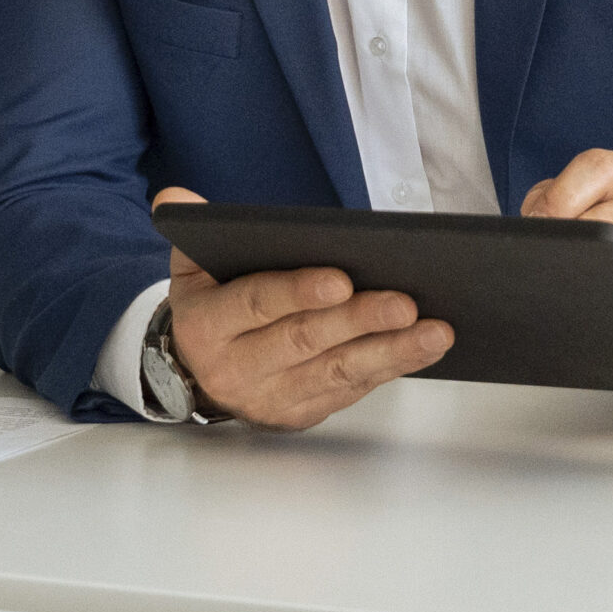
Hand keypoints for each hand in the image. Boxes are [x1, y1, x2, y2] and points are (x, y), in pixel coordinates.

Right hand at [154, 185, 454, 430]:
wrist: (194, 374)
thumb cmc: (212, 306)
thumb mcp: (192, 267)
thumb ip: (194, 231)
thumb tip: (177, 197)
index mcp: (207, 327)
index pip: (256, 305)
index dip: (298, 292)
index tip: (342, 279)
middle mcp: (236, 370)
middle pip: (304, 342)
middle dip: (359, 321)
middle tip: (406, 303)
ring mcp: (271, 398)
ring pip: (337, 373)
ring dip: (390, 352)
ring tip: (435, 331)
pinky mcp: (301, 414)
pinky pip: (350, 391)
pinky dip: (390, 369)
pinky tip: (424, 348)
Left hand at [521, 150, 612, 367]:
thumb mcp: (604, 219)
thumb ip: (560, 211)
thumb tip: (529, 228)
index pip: (597, 166)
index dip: (559, 200)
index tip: (540, 232)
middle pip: (610, 221)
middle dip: (575, 253)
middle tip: (554, 278)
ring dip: (603, 287)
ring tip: (586, 301)